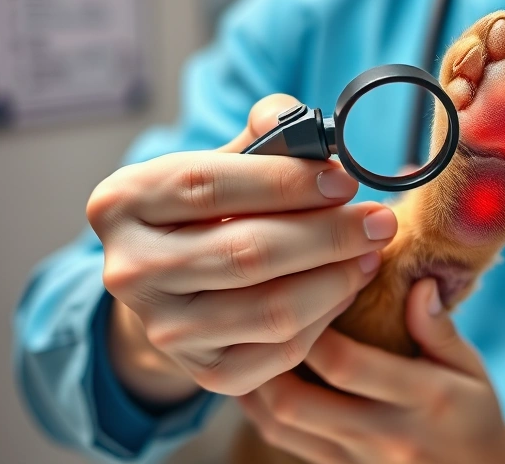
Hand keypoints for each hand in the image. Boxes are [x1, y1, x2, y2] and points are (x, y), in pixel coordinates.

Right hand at [87, 94, 398, 403]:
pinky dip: (328, 314)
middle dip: (329, 235)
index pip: (207, 187)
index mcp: (124, 202)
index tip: (344, 179)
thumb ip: (269, 133)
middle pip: (247, 254)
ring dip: (338, 278)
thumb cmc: (212, 207)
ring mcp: (165, 330)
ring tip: (370, 250)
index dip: (284, 182)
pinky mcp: (207, 373)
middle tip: (380, 219)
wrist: (178, 284)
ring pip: (273, 311)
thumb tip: (317, 131)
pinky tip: (347, 283)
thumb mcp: (225, 159)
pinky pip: (285, 349)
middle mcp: (131, 271)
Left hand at [238, 278, 504, 463]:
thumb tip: (417, 283)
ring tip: (245, 343)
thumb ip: (440, 329)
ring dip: (255, 386)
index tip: (300, 286)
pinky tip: (258, 380)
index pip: (348, 364)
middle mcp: (385, 435)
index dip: (312, 326)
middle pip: (298, 401)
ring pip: (282, 427)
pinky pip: (288, 444)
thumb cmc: (475, 415)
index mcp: (425, 399)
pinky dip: (265, 411)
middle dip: (268, 357)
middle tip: (255, 314)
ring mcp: (359, 462)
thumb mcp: (472, 368)